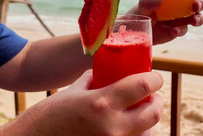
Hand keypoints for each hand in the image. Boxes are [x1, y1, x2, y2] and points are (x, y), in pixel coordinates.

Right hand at [0, 70, 163, 135]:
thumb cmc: (46, 117)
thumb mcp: (71, 93)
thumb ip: (92, 81)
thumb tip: (106, 73)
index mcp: (101, 103)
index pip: (143, 86)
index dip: (155, 79)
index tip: (155, 77)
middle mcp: (112, 127)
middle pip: (153, 114)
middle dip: (156, 102)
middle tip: (152, 96)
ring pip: (147, 134)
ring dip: (148, 122)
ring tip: (139, 113)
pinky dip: (136, 135)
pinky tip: (128, 128)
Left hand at [128, 0, 202, 44]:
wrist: (135, 30)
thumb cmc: (140, 12)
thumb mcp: (142, 4)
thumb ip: (147, 1)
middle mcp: (180, 6)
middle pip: (198, 3)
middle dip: (200, 3)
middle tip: (195, 6)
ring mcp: (180, 19)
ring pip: (196, 18)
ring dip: (198, 19)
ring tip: (193, 21)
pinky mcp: (176, 31)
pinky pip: (183, 30)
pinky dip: (181, 30)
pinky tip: (174, 31)